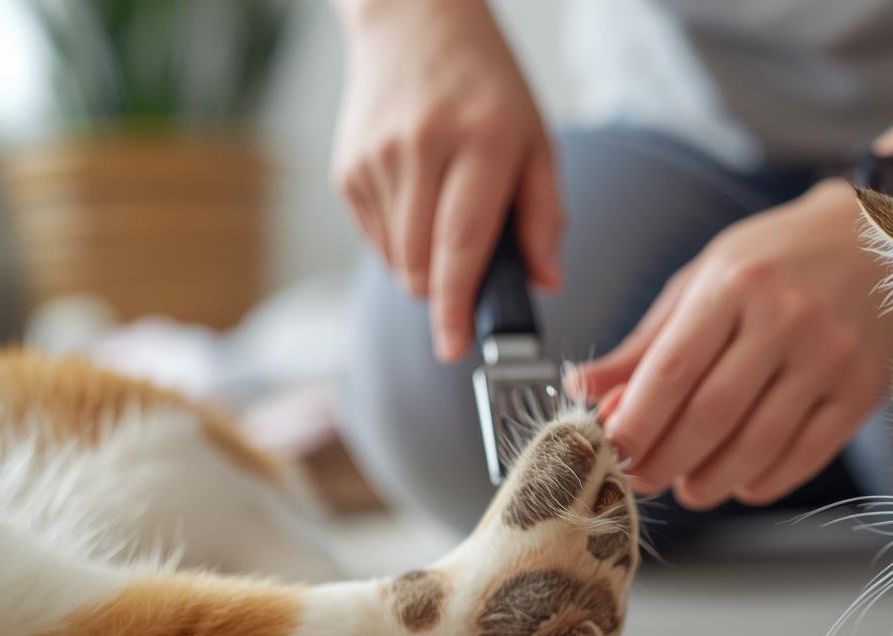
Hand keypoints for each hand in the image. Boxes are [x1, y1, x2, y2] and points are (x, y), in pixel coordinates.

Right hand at [330, 0, 562, 360]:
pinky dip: (399, 241)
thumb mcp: (536, 140)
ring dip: (421, 266)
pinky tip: (417, 200)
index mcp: (483, 141)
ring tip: (444, 217)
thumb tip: (545, 282)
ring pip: (395, 258)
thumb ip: (545, 215)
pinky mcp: (346, 167)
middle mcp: (423, 148)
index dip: (457, 305)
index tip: (455, 347)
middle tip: (467, 282)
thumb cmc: (486, 86)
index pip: (463, 243)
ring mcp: (376, 157)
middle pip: (421, 263)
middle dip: (443, 293)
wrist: (413, 20)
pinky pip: (374, 238)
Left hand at [571, 181, 892, 509]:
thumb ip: (646, 341)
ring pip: (759, 442)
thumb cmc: (781, 257)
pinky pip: (807, 451)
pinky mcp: (861, 388)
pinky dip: (767, 479)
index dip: (635, 422)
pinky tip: (742, 482)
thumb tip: (583, 389)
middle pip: (711, 414)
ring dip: (713, 479)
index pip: (671, 370)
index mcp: (735, 284)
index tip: (612, 449)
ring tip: (690, 488)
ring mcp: (829, 356)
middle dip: (666, 459)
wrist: (880, 237)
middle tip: (643, 478)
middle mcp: (785, 318)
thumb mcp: (707, 278)